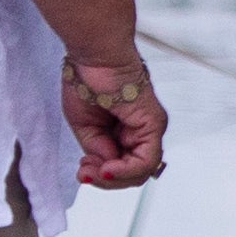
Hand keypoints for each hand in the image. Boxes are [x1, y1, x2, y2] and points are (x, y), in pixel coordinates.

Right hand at [65, 54, 168, 188]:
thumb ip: (98, 150)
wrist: (95, 56)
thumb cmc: (88, 80)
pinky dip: (125, 170)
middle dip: (106, 180)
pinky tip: (108, 168)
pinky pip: (146, 160)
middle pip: (132, 174)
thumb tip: (107, 168)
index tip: (82, 171)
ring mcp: (150, 128)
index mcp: (126, 131)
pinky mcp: (153, 124)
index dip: (102, 177)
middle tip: (85, 174)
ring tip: (93, 170)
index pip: (122, 167)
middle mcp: (142, 131)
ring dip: (113, 178)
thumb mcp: (86, 127)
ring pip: (141, 171)